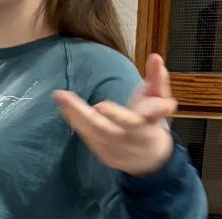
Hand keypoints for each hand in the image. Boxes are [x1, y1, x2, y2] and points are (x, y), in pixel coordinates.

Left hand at [53, 54, 175, 176]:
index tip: (100, 105)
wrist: (150, 160)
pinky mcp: (102, 154)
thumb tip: (155, 57)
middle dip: (82, 113)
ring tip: (60, 98)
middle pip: (102, 128)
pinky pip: (87, 137)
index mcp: (144, 129)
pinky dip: (75, 122)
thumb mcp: (161, 101)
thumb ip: (158, 80)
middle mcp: (125, 142)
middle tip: (64, 97)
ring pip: (90, 132)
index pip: (131, 122)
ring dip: (73, 115)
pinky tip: (64, 109)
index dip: (116, 115)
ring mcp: (112, 150)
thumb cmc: (153, 123)